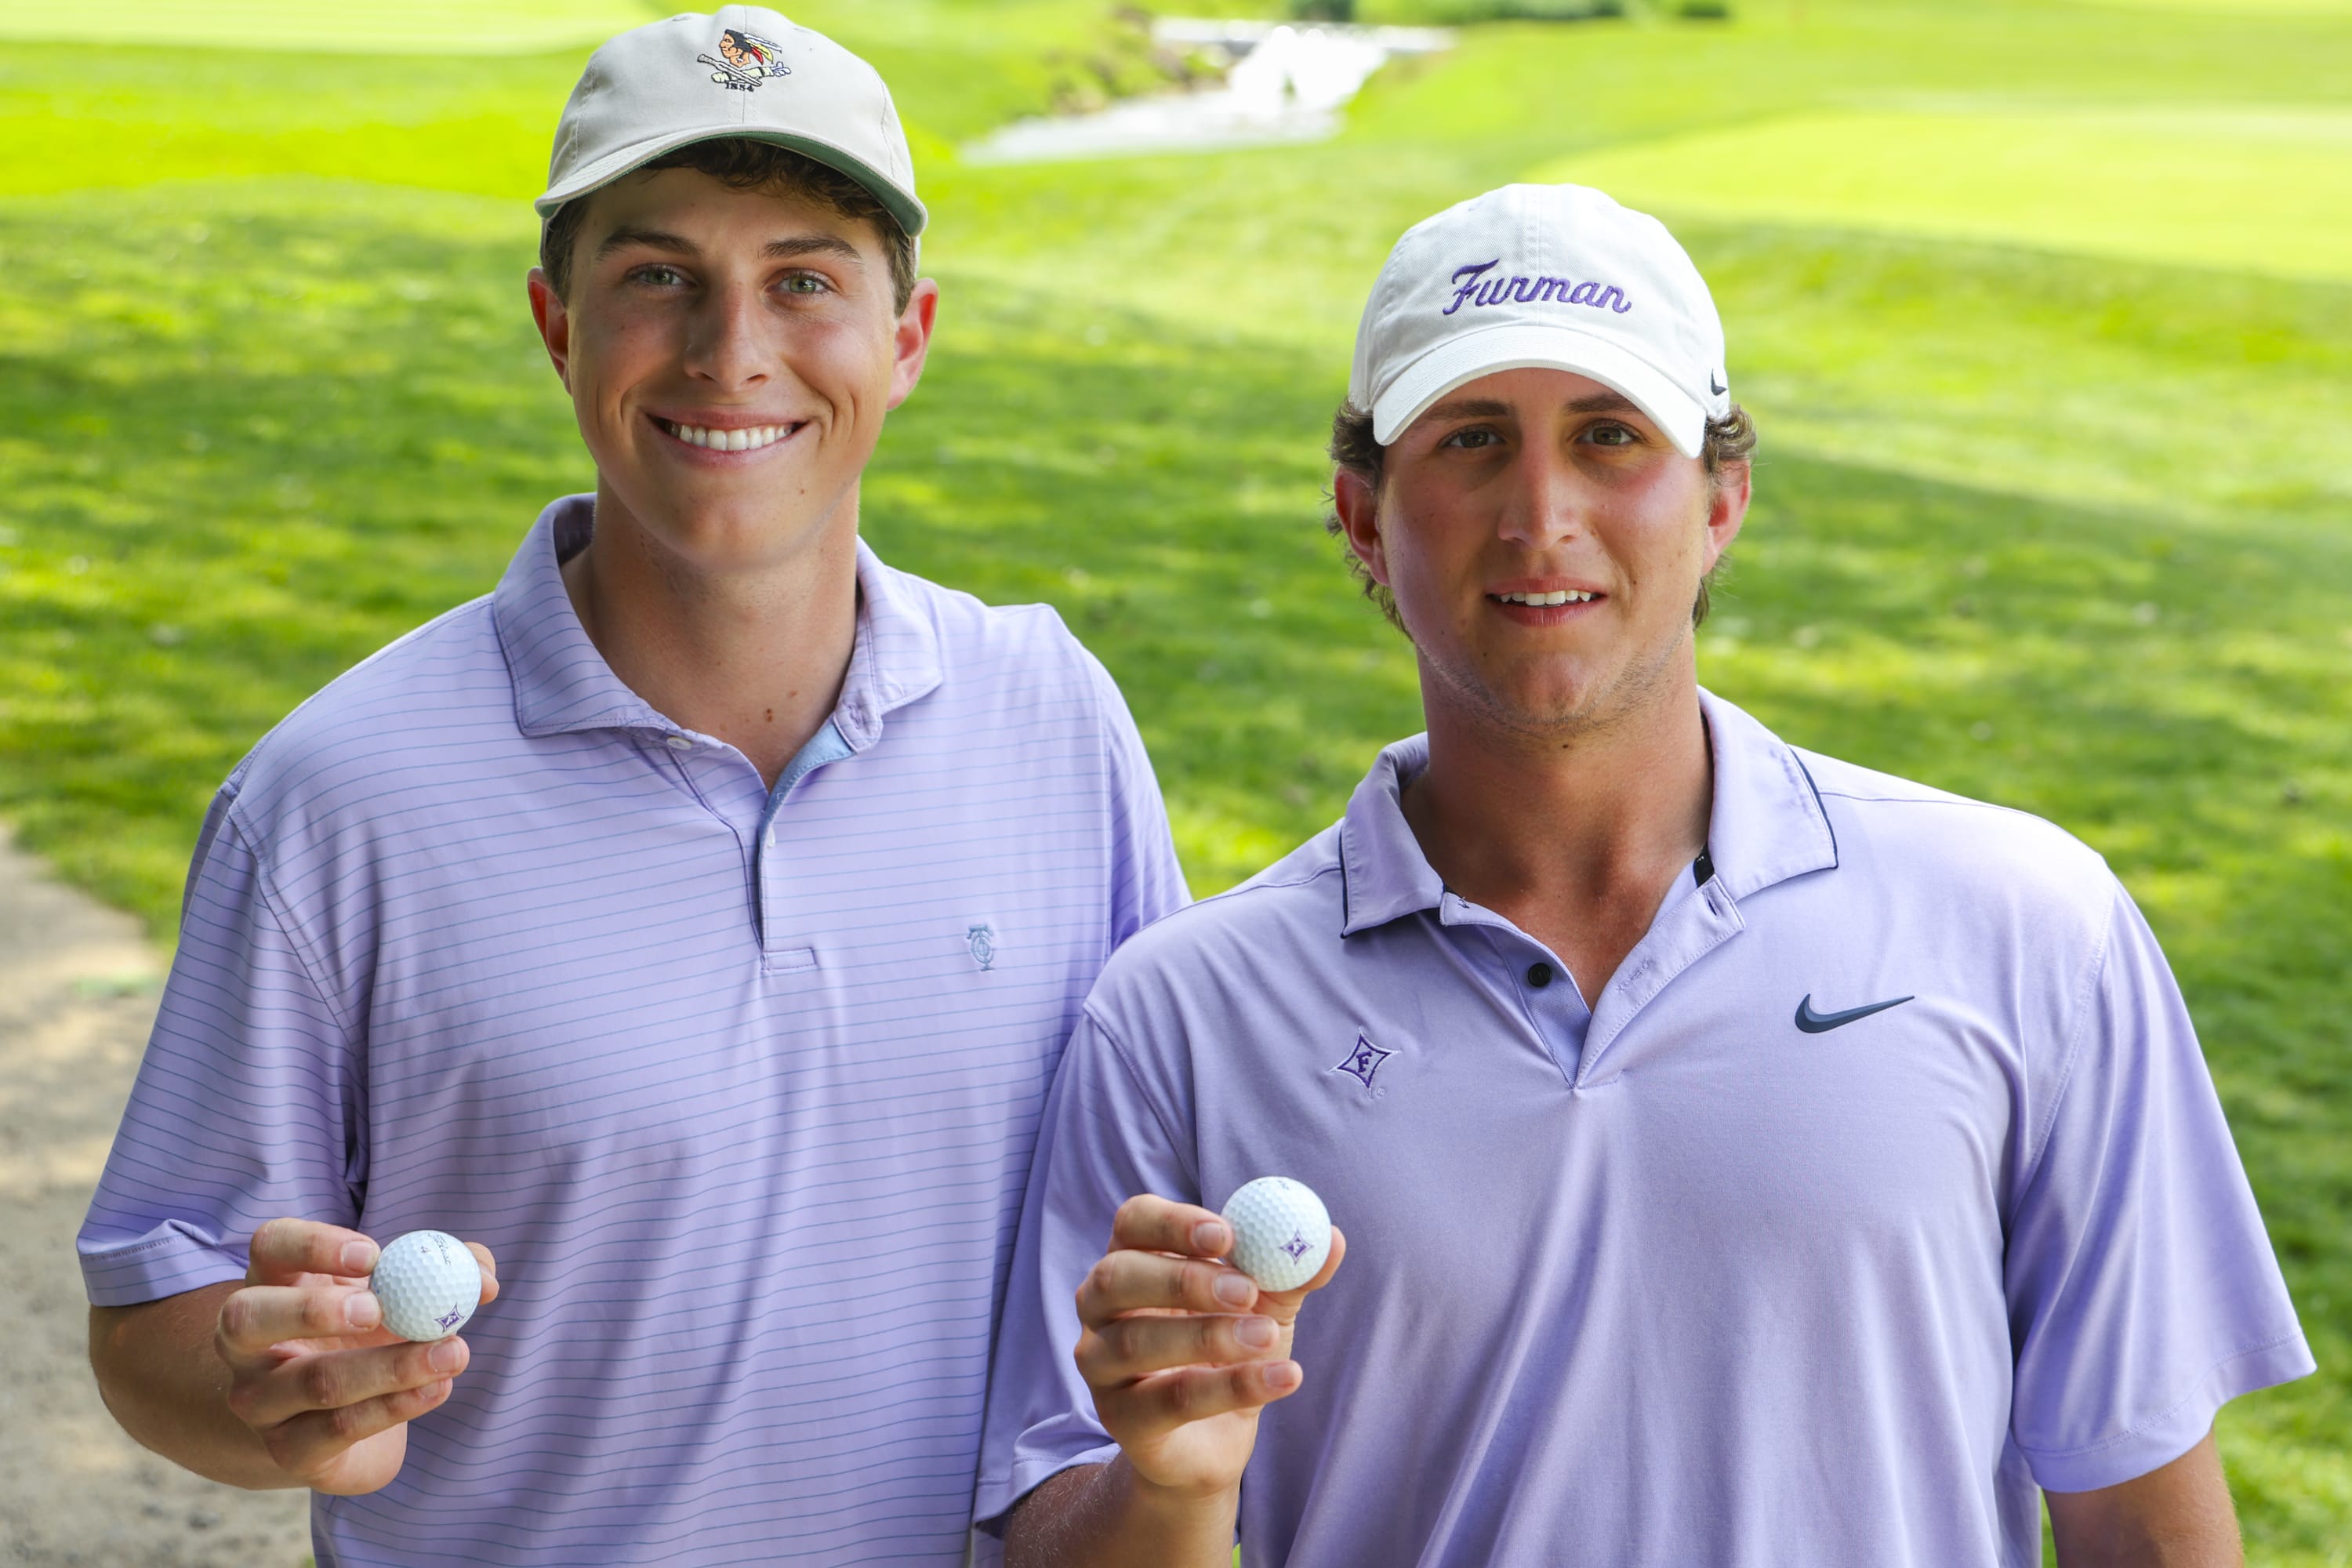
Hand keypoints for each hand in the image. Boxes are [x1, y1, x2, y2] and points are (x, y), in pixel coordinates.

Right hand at [215, 1218, 498, 1493]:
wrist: (344, 1421)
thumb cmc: (372, 1335)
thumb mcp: (398, 1294)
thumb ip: (444, 1273)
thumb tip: (483, 1279)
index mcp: (273, 1284)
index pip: (270, 1247)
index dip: (312, 1245)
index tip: (373, 1254)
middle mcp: (247, 1344)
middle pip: (248, 1317)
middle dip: (312, 1310)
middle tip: (378, 1309)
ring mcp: (260, 1401)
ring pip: (314, 1381)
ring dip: (390, 1366)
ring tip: (453, 1353)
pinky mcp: (290, 1449)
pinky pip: (340, 1428)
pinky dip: (396, 1406)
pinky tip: (438, 1388)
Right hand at [1073, 1194, 1344, 1501]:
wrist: (1217, 1439)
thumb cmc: (1231, 1351)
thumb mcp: (1265, 1306)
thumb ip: (1291, 1272)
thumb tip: (1330, 1238)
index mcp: (1133, 1259)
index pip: (1133, 1221)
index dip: (1173, 1223)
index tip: (1227, 1234)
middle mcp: (1102, 1307)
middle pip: (1119, 1276)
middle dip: (1183, 1279)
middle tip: (1245, 1290)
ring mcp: (1101, 1364)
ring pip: (1136, 1342)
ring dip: (1208, 1336)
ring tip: (1267, 1338)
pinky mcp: (1120, 1418)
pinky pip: (1169, 1400)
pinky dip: (1230, 1387)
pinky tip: (1283, 1377)